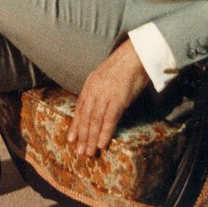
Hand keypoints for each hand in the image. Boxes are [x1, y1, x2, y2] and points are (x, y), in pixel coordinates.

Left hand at [68, 40, 148, 156]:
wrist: (135, 55)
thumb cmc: (123, 66)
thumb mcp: (105, 76)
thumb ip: (99, 89)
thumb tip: (97, 103)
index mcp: (90, 85)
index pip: (80, 108)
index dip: (76, 124)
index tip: (72, 138)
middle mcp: (94, 91)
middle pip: (85, 117)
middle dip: (81, 135)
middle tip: (78, 152)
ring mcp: (105, 95)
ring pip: (95, 121)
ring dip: (91, 138)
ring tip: (88, 153)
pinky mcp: (118, 100)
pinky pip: (109, 120)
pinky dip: (104, 133)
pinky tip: (101, 144)